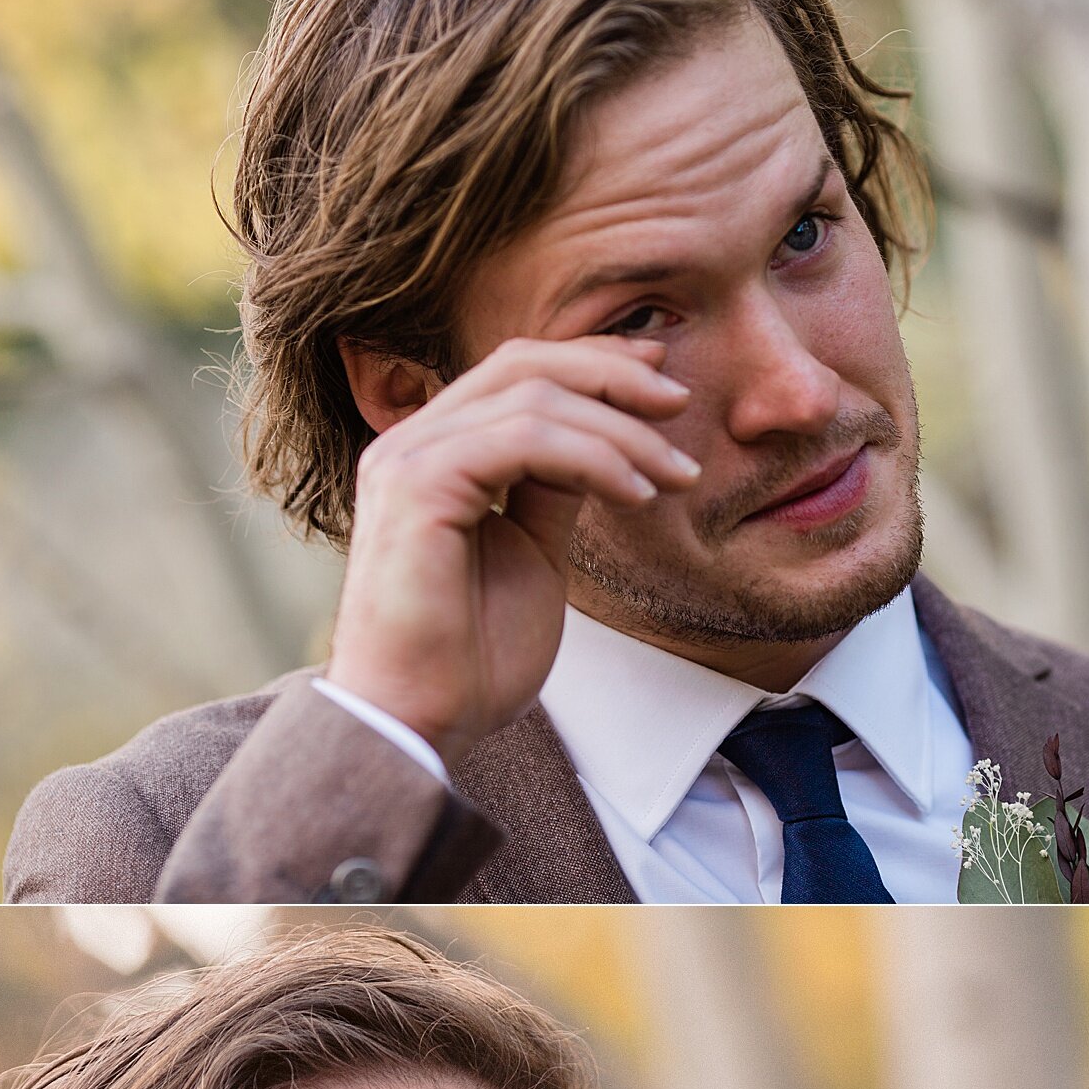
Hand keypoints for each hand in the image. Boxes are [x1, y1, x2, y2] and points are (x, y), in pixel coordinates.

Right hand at [324, 336, 698, 772]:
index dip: (592, 366)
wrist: (419, 724)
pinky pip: (522, 440)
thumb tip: (600, 442)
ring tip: (674, 474)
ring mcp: (408, 460)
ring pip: (532, 399)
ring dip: (619, 431)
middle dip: (612, 375)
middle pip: (521, 364)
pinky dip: (591, 458)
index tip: (662, 387)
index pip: (514, 374)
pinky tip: (635, 495)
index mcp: (432, 456)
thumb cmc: (468, 660)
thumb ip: (552, 490)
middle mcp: (410, 444)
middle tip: (681, 405)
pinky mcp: (417, 487)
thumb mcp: (532, 555)